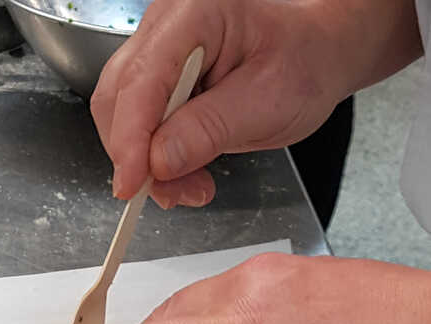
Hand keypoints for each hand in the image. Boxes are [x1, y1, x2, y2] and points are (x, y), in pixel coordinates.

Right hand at [91, 0, 420, 208]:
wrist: (315, 55)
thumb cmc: (303, 63)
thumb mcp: (269, 102)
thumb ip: (209, 130)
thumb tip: (158, 162)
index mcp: (195, 13)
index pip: (142, 80)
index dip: (130, 138)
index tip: (131, 186)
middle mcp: (165, 27)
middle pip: (119, 98)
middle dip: (136, 157)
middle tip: (174, 195)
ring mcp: (156, 52)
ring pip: (122, 117)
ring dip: (146, 165)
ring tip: (192, 186)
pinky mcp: (157, 81)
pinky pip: (137, 126)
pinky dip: (155, 161)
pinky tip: (187, 173)